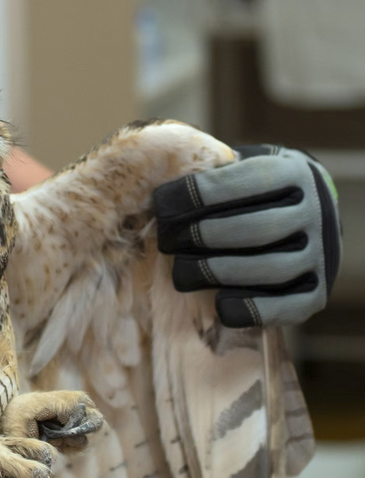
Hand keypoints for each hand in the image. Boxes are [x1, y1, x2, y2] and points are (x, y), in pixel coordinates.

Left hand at [153, 145, 340, 328]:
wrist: (305, 217)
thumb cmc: (252, 191)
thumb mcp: (240, 168)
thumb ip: (210, 173)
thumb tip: (157, 181)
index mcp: (293, 174)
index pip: (247, 181)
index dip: (198, 193)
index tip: (161, 203)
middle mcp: (315, 214)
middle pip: (256, 229)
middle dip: (203, 235)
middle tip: (166, 241)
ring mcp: (319, 256)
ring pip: (270, 268)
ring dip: (217, 272)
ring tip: (181, 274)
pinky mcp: (315, 294)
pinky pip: (286, 307)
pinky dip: (250, 309)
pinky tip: (218, 304)